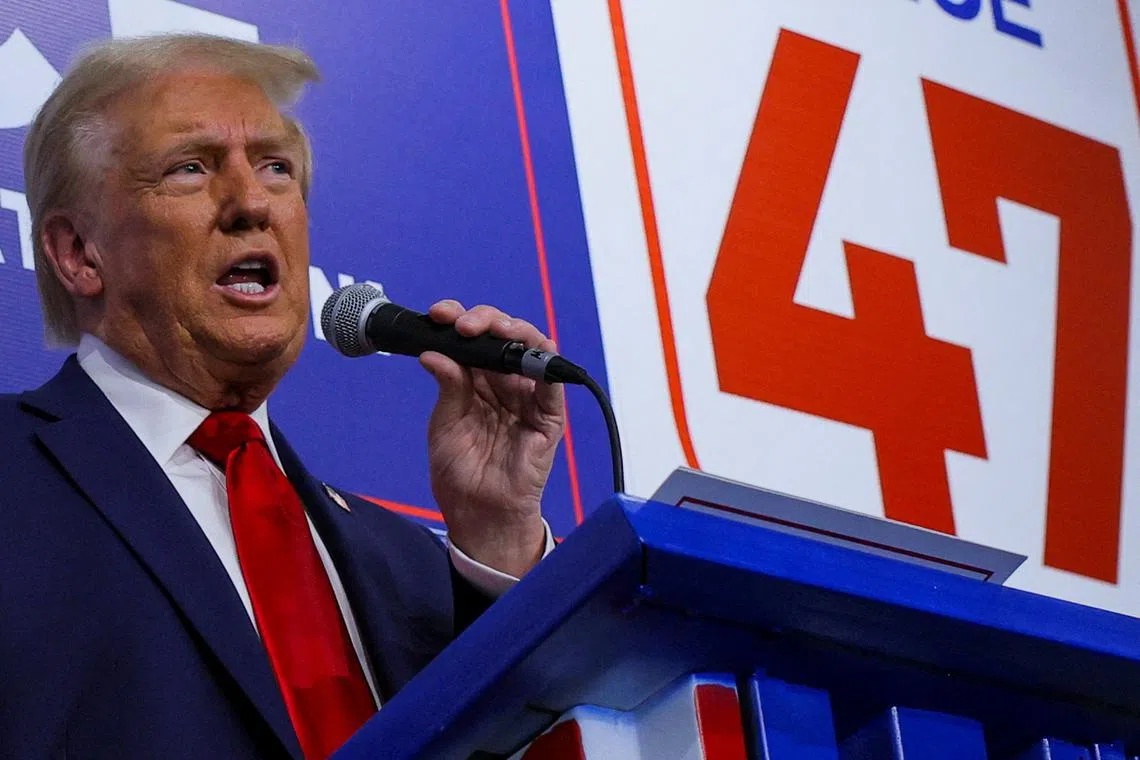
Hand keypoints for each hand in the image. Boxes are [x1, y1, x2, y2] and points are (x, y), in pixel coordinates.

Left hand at [420, 300, 564, 577]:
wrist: (477, 512)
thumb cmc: (461, 472)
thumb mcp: (446, 423)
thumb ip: (448, 386)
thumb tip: (434, 352)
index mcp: (477, 381)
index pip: (474, 339)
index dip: (458, 319)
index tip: (438, 315)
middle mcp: (504, 383)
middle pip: (503, 335)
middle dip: (483, 319)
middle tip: (461, 323)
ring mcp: (528, 397)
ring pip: (532, 348)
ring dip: (513, 331)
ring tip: (490, 329)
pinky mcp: (548, 416)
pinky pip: (553, 382)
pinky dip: (543, 361)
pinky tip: (525, 351)